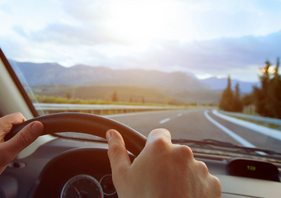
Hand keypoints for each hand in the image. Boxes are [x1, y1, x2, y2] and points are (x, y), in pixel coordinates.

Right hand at [106, 128, 221, 197]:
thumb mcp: (122, 176)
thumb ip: (117, 150)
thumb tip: (112, 134)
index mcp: (160, 147)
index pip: (159, 134)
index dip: (153, 146)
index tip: (151, 159)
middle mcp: (182, 152)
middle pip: (174, 152)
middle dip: (167, 163)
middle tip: (157, 183)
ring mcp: (200, 168)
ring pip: (188, 167)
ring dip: (182, 176)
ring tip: (171, 194)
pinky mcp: (213, 184)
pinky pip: (202, 181)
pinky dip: (195, 188)